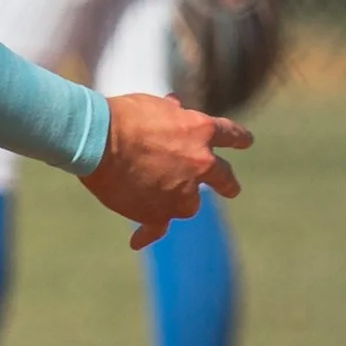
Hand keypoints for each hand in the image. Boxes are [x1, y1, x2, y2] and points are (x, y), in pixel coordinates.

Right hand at [81, 92, 251, 250]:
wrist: (99, 141)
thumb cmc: (122, 116)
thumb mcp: (152, 105)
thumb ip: (170, 112)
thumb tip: (176, 105)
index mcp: (200, 132)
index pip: (229, 135)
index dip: (240, 139)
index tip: (247, 142)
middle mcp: (199, 164)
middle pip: (223, 178)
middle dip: (228, 184)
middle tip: (231, 189)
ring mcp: (181, 193)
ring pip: (188, 205)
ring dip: (177, 202)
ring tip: (159, 202)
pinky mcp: (157, 214)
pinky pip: (155, 228)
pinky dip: (146, 233)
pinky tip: (137, 241)